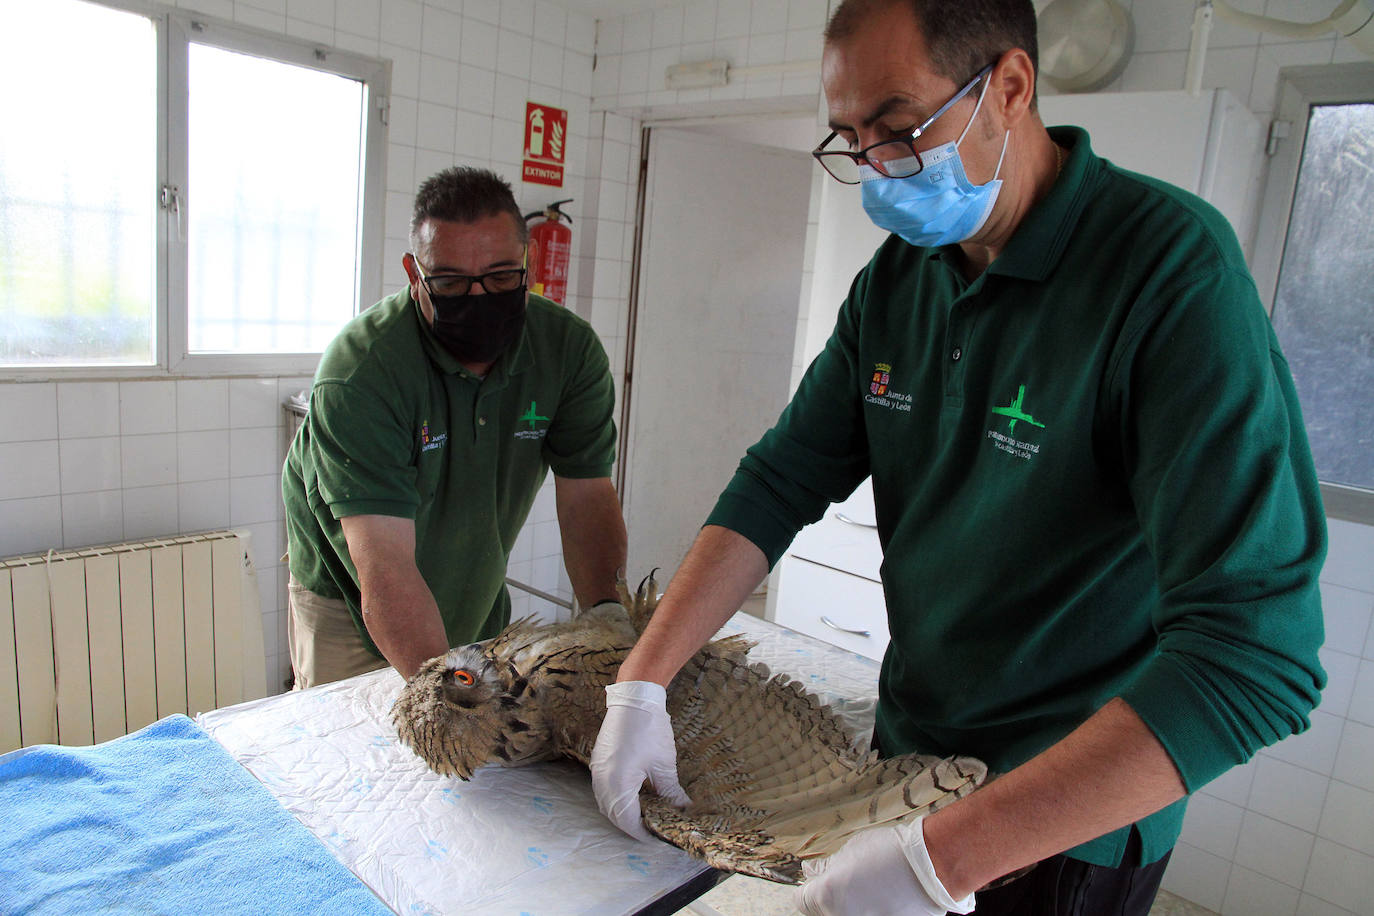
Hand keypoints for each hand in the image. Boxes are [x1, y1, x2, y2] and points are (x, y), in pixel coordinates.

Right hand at [589, 680, 690, 841]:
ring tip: (645, 814)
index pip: (627, 821)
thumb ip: (670, 793)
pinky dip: (617, 799)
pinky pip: (604, 789)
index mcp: (617, 784)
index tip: (659, 837)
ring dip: (624, 813)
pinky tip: (634, 796)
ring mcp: (597, 771)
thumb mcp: (663, 764)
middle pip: (614, 815)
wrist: (635, 697)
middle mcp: (601, 781)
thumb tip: (681, 811)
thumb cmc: (649, 728)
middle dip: (633, 825)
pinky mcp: (599, 761)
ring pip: (607, 803)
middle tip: (653, 828)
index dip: (644, 832)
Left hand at [795, 816, 974, 915]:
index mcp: (827, 895)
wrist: (931, 868)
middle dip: (828, 900)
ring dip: (850, 909)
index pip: (802, 900)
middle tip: (848, 885)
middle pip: (821, 913)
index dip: (810, 889)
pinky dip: (870, 913)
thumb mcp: (852, 850)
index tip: (817, 884)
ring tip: (868, 893)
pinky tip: (881, 902)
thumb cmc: (894, 854)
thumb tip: (812, 871)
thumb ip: (828, 866)